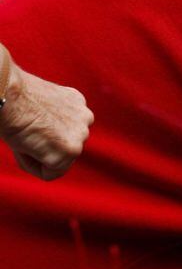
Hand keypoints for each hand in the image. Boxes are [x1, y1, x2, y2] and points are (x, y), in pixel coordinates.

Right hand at [0, 56, 92, 180]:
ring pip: (56, 162)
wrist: (7, 94)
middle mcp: (85, 118)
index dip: (38, 136)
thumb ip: (50, 122)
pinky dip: (32, 165)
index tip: (27, 125)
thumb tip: (47, 138)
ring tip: (26, 136)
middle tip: (24, 131)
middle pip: (61, 149)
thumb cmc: (12, 100)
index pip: (62, 133)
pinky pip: (49, 174)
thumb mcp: (38, 108)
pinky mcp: (70, 150)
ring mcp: (81, 135)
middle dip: (41, 146)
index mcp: (76, 104)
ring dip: (37, 155)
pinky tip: (25, 144)